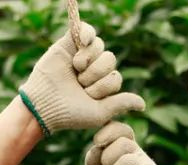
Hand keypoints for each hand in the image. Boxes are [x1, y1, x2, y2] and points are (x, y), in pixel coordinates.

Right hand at [19, 23, 144, 134]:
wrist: (43, 104)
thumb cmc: (70, 113)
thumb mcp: (100, 112)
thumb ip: (121, 104)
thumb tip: (143, 104)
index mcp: (102, 85)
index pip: (115, 77)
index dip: (104, 86)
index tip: (88, 96)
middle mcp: (93, 69)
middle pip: (110, 60)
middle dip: (97, 74)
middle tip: (80, 83)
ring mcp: (82, 55)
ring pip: (99, 46)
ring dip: (89, 60)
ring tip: (75, 69)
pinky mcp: (69, 43)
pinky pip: (87, 29)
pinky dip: (88, 33)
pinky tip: (82, 41)